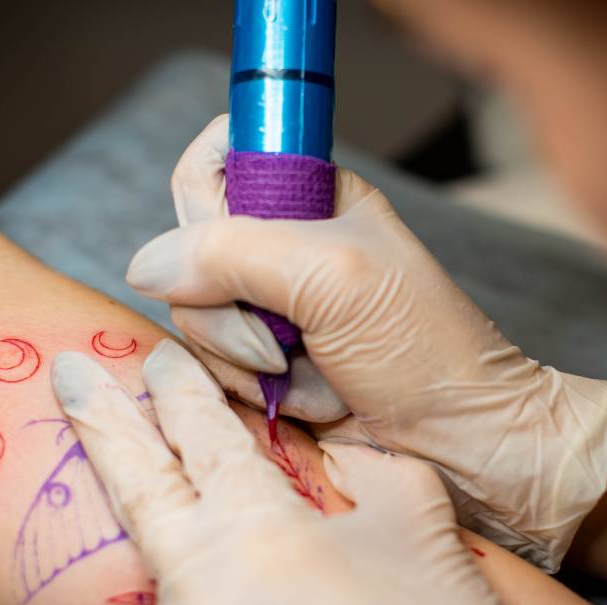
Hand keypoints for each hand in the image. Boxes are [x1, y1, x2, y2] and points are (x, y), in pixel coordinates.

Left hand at [51, 339, 539, 604]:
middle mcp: (200, 596)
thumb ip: (375, 475)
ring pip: (172, 572)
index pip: (205, 440)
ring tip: (230, 542)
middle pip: (140, 489)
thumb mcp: (421, 536)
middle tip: (71, 374)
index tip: (160, 358)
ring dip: (189, 541)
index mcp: (259, 536)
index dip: (182, 391)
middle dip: (103, 422)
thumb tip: (342, 457)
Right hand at [124, 116, 606, 569]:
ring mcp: (267, 307)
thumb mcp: (334, 278)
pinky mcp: (262, 364)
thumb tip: (144, 264)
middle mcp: (281, 244)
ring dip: (250, 359)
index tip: (241, 252)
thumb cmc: (423, 349)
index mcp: (309, 192)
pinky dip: (258, 393)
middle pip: (186, 249)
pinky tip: (314, 397)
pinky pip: (211, 369)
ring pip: (192, 316)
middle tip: (293, 332)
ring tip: (316, 369)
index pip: (214, 161)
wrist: (462, 441)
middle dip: (232, 306)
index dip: (207, 205)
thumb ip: (232, 253)